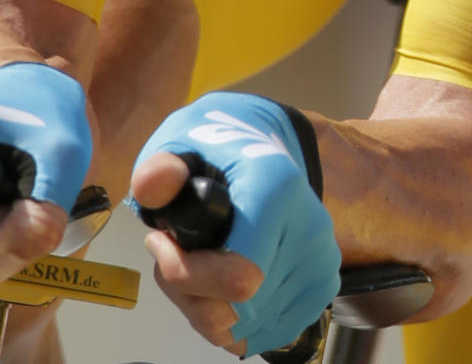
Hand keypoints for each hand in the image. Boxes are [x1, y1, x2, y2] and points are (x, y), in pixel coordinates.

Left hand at [131, 92, 340, 356]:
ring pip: (246, 330)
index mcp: (277, 190)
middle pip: (238, 311)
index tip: (160, 242)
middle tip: (170, 251)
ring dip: (203, 308)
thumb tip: (151, 186)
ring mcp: (319, 266)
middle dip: (187, 291)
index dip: (187, 274)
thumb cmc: (221, 142)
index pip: (240, 275)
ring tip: (191, 262)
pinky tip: (217, 278)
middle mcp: (310, 232)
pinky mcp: (319, 290)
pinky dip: (229, 319)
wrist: (267, 141)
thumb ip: (161, 167)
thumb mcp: (182, 139)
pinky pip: (261, 332)